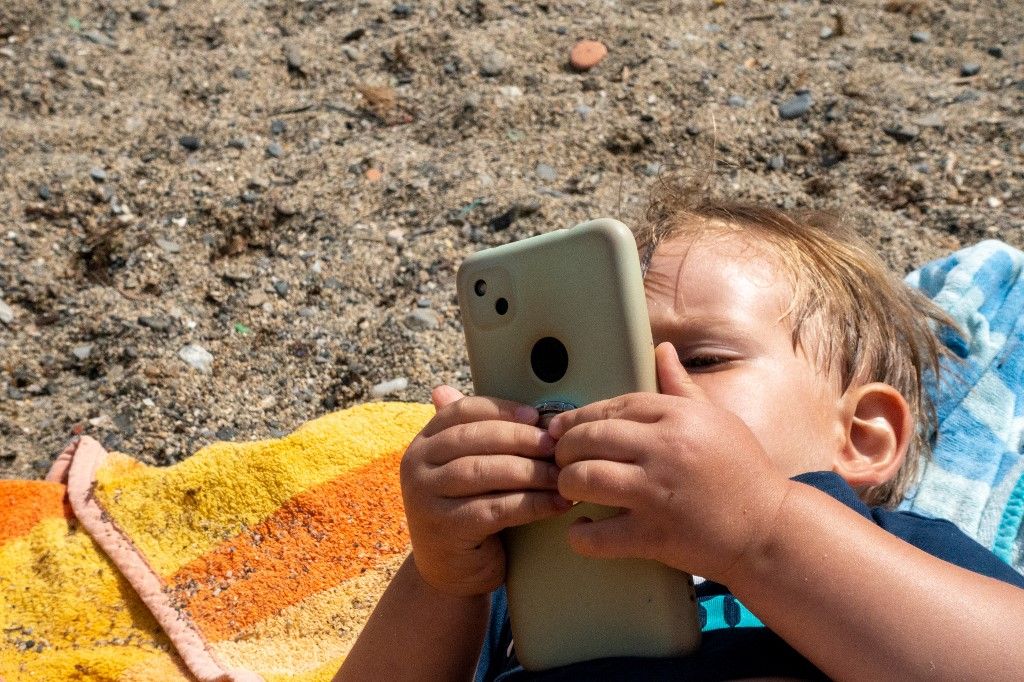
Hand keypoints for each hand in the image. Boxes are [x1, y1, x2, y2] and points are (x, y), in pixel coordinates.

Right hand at [400, 386, 571, 595]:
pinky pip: (495, 508)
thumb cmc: (469, 511)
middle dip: (523, 440)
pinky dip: (531, 504)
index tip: (539, 417)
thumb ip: (485, 436)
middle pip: (475, 439)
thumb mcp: (471, 470)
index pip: (463, 412)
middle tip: (558, 446)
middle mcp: (414, 465)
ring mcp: (424, 498)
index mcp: (423, 442)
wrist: (450, 571)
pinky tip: (556, 504)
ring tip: (562, 476)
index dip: (503, 410)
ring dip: (531, 472)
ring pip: (485, 472)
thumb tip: (523, 405)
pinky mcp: (444, 528)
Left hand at [548, 342, 791, 583]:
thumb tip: (660, 350)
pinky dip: (581, 533)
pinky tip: (582, 527)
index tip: (562, 426)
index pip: (613, 406)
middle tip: (560, 457)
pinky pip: (598, 534)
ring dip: (566, 484)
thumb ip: (681, 387)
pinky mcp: (655, 536)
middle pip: (590, 438)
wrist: (770, 531)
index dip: (580, 416)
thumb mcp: (717, 420)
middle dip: (565, 448)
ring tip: (568, 488)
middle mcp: (666, 450)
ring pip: (585, 479)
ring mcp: (658, 494)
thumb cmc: (744, 472)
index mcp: (679, 417)